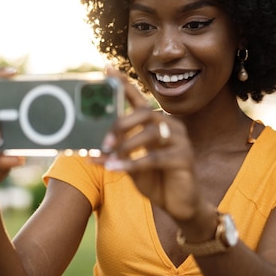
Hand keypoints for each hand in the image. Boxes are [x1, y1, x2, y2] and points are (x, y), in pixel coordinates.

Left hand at [96, 69, 200, 221]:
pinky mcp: (184, 158)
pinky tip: (117, 168)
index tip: (107, 70)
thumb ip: (117, 154)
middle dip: (121, 125)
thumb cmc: (156, 179)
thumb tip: (91, 152)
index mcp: (157, 122)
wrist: (181, 205)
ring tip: (108, 157)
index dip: (124, 84)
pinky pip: (156, 157)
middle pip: (144, 113)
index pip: (139, 100)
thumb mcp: (131, 165)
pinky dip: (134, 163)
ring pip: (150, 134)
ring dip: (126, 145)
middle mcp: (170, 125)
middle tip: (103, 140)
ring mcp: (180, 140)